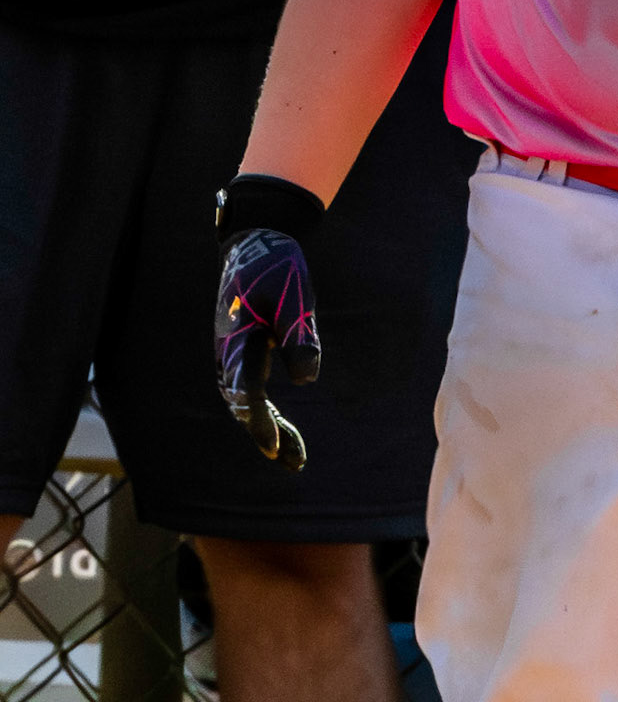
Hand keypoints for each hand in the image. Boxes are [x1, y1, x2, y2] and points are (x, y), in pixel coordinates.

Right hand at [213, 176, 325, 471]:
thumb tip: (305, 381)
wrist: (258, 240)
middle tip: (294, 462)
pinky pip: (249, 389)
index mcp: (237, 339)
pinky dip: (265, 411)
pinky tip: (283, 429)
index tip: (274, 446)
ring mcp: (232, 352)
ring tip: (294, 458)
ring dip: (267, 428)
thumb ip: (298, 338)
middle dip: (266, 434)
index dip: (259, 421)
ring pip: (244, 401)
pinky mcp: (243, 351)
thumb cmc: (277, 268)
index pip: (245, 391)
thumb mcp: (294, 298)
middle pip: (242, 404)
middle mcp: (228, 351)